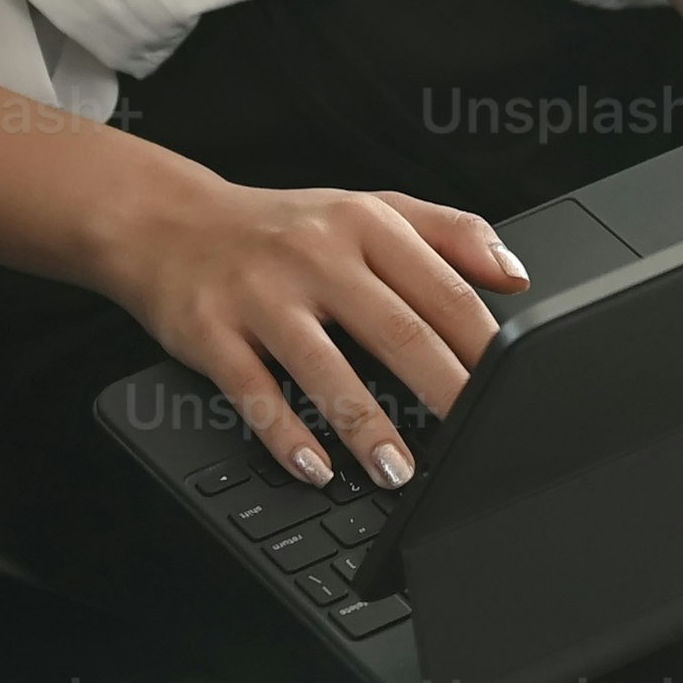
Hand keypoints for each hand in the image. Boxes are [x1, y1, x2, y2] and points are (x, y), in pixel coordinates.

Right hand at [92, 178, 524, 487]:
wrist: (167, 222)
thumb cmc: (283, 228)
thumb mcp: (369, 209)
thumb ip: (449, 233)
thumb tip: (516, 276)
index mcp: (365, 224)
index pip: (441, 288)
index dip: (483, 344)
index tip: (512, 388)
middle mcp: (315, 254)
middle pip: (395, 328)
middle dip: (442, 389)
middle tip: (475, 437)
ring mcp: (261, 294)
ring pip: (324, 367)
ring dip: (366, 426)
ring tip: (399, 472)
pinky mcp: (211, 331)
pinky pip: (254, 392)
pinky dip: (286, 436)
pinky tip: (315, 468)